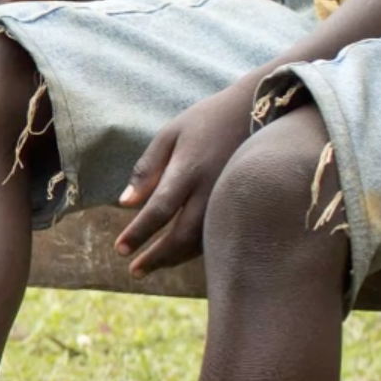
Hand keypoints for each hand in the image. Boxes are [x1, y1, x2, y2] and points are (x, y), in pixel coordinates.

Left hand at [115, 82, 258, 274]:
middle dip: (157, 257)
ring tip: (151, 266)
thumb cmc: (208, 120)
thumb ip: (147, 168)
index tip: (119, 251)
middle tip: (134, 271)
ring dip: (176, 259)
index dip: (139, 233)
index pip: (159, 210)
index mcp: (189, 169)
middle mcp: (212, 188)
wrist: (261, 109)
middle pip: (182, 235)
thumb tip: (124, 204)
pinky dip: (196, 249)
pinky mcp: (244, 203)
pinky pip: (219, 235)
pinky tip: (179, 254)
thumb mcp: (171, 134)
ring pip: (204, 241)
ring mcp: (232, 198)